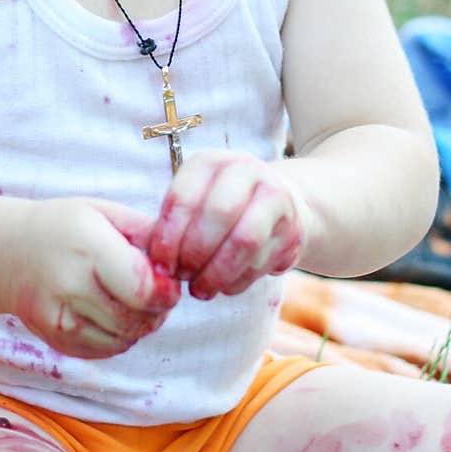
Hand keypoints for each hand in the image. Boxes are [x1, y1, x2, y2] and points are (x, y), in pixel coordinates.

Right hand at [5, 198, 179, 358]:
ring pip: (125, 338)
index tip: (168, 281)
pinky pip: (107, 350)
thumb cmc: (65, 226)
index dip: (166, 291)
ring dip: (140, 324)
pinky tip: (111, 312)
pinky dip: (120, 336)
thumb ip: (147, 233)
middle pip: (138, 319)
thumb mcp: (105, 212)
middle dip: (157, 309)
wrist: (7, 252)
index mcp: (87, 246)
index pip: (143, 289)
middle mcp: (70, 285)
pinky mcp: (57, 340)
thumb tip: (184, 260)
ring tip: (131, 299)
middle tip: (154, 291)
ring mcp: (60, 318)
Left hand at [148, 152, 307, 298]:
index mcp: (211, 161)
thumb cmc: (223, 207)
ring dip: (217, 273)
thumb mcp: (196, 201)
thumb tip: (157, 267)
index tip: (161, 266)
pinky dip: (236, 282)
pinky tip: (223, 287)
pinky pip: (261, 261)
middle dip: (194, 254)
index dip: (168, 237)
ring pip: (243, 241)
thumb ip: (175, 225)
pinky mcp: (293, 228)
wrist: (282, 204)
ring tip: (200, 290)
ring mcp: (274, 196)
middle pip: (217, 215)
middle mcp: (245, 170)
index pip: (183, 198)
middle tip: (183, 278)